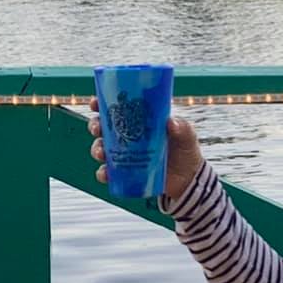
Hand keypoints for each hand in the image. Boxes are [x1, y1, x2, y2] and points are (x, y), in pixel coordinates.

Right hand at [89, 101, 206, 204]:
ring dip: (96, 149)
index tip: (94, 103)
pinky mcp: (125, 173)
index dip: (102, 103)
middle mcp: (128, 135)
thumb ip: (183, 128)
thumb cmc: (186, 151)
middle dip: (94, 125)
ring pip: (101, 148)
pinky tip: (105, 173)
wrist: (188, 179)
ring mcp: (125, 154)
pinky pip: (108, 172)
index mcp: (139, 120)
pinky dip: (103, 172)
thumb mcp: (187, 136)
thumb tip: (171, 123)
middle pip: (103, 126)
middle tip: (98, 129)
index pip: (118, 108)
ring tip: (101, 153)